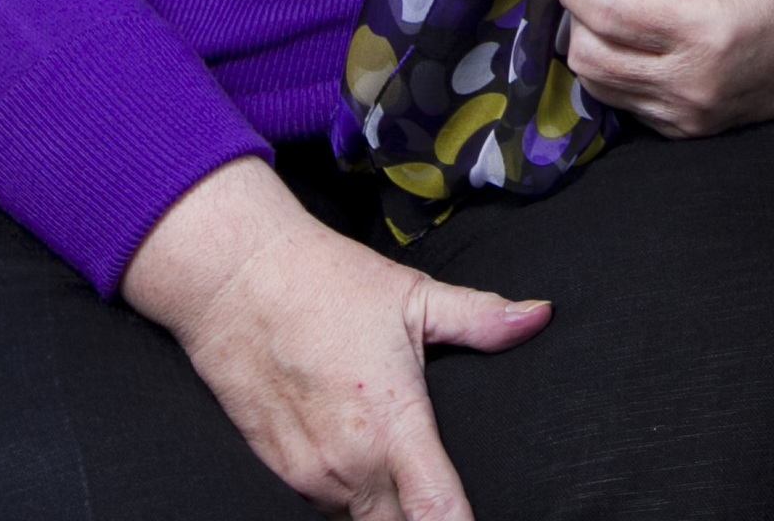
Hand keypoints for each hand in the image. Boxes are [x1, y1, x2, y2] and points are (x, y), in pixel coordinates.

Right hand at [122, 158, 549, 519]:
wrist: (233, 276)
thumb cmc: (325, 282)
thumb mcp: (412, 296)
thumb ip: (481, 318)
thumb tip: (539, 316)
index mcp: (392, 425)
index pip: (436, 514)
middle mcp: (348, 464)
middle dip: (424, 519)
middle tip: (440, 491)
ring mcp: (307, 474)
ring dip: (386, 508)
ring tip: (406, 474)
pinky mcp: (277, 470)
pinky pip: (325, 505)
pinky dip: (350, 495)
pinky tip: (363, 464)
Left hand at [558, 0, 773, 138]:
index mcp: (707, 32)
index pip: (607, 13)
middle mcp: (693, 84)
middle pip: (590, 56)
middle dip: (579, 15)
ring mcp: (691, 116)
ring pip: (600, 86)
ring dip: (593, 44)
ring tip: (623, 10)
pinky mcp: (691, 131)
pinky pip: (627, 103)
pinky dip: (618, 70)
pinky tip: (641, 43)